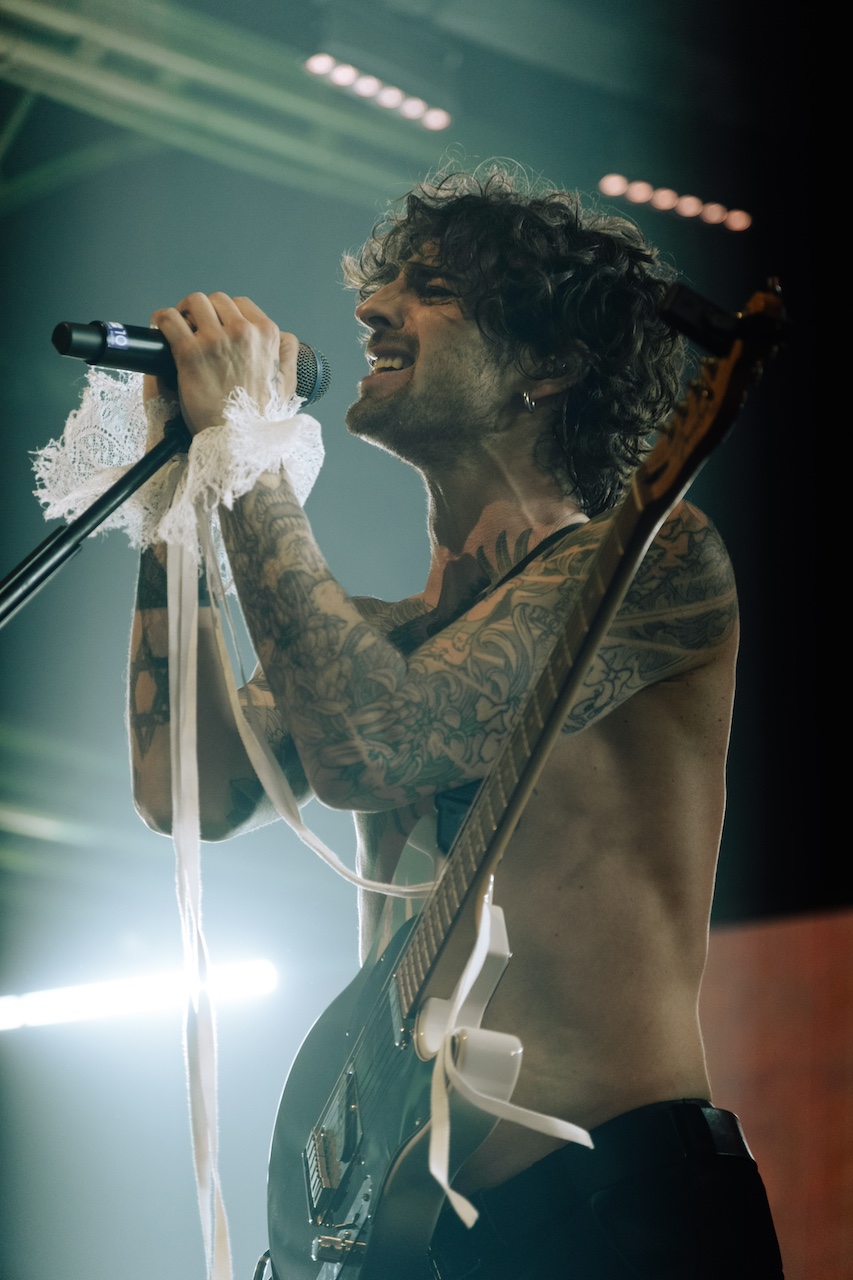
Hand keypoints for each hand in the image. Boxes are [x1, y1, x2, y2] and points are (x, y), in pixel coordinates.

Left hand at [148, 292, 299, 435]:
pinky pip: (169, 320)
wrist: (239, 441)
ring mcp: (215, 341)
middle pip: (216, 300)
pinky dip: (162, 321)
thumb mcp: (287, 383)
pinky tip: (161, 331)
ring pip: (193, 302)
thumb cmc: (260, 418)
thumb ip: (287, 355)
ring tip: (178, 328)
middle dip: (203, 311)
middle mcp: (242, 332)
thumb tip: (285, 338)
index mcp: (266, 335)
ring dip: (183, 312)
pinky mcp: (190, 353)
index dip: (224, 312)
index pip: (241, 304)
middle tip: (193, 327)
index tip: (215, 324)